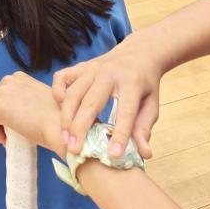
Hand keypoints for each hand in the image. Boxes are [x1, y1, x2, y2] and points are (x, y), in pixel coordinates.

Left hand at [0, 73, 58, 150]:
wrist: (61, 128)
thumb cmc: (55, 120)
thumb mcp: (36, 102)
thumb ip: (21, 102)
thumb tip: (8, 116)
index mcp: (19, 78)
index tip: (5, 126)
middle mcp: (9, 80)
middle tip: (2, 135)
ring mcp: (3, 92)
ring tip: (5, 138)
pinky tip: (5, 140)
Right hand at [52, 35, 161, 159]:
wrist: (138, 53)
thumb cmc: (145, 84)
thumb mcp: (152, 104)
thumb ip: (144, 127)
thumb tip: (144, 153)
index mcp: (132, 82)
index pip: (125, 112)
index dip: (120, 134)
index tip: (113, 155)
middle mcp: (109, 73)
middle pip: (91, 102)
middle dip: (80, 128)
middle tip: (75, 150)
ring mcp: (92, 67)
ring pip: (73, 93)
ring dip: (66, 117)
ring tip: (65, 140)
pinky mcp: (80, 66)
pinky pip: (61, 78)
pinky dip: (58, 93)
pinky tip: (61, 111)